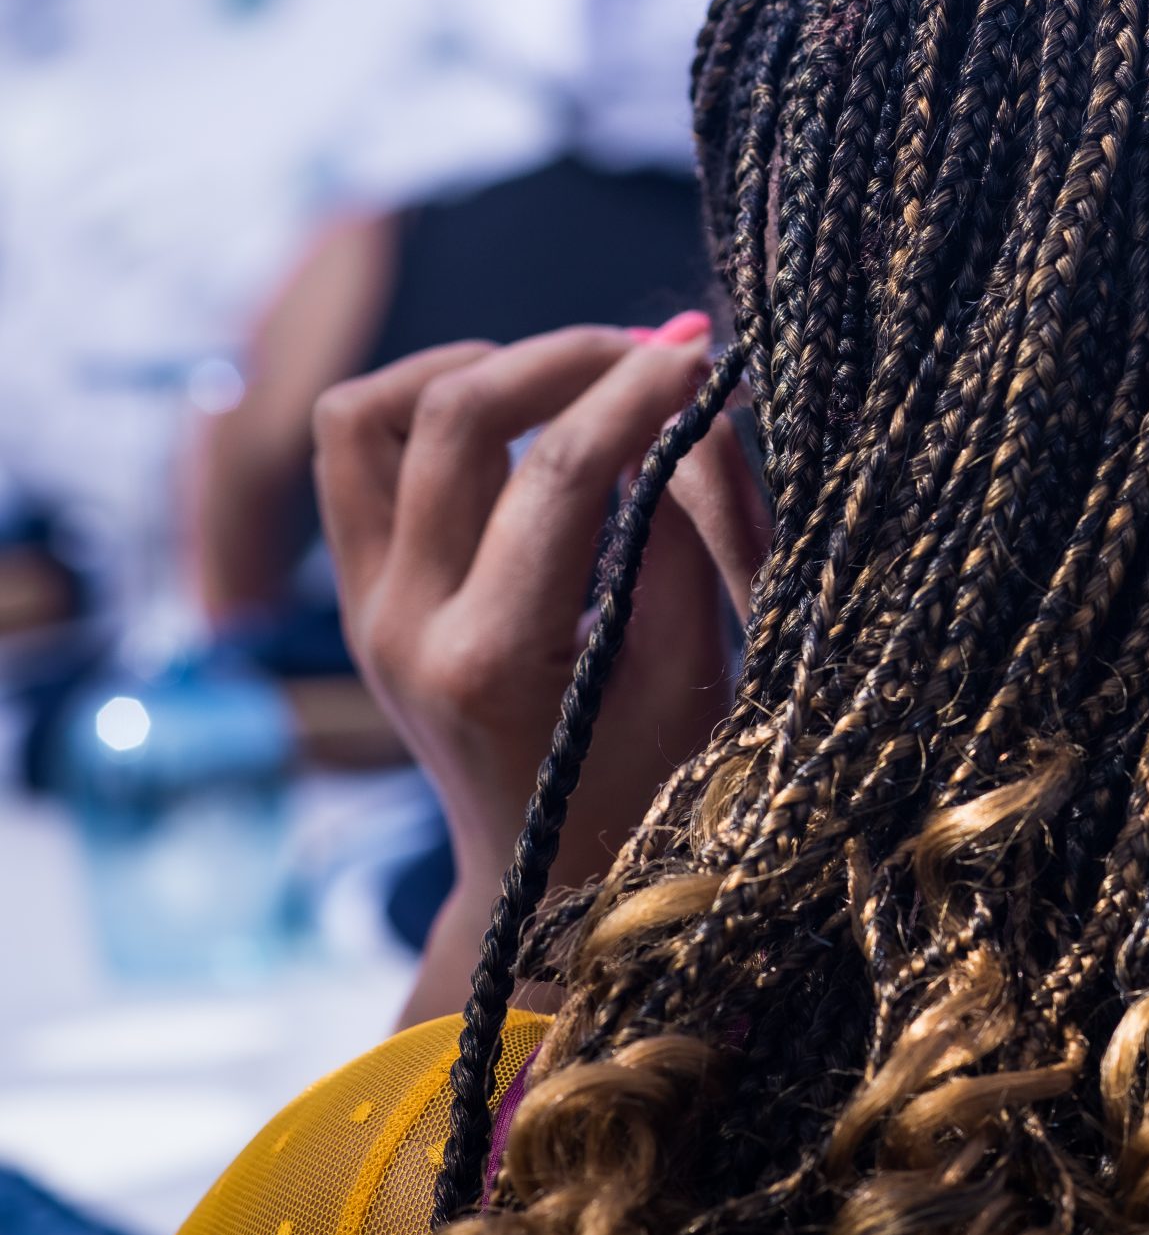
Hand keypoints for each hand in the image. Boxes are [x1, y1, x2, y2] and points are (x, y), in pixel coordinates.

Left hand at [312, 316, 769, 1021]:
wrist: (546, 880)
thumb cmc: (645, 787)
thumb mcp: (691, 665)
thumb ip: (687, 527)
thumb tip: (690, 402)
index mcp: (491, 661)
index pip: (560, 472)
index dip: (639, 392)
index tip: (705, 356)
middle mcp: (404, 626)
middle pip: (454, 415)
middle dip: (566, 357)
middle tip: (655, 354)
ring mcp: (365, 606)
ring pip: (371, 414)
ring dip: (474, 367)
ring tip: (568, 378)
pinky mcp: (357, 591)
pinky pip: (356, 452)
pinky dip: (426, 402)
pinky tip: (510, 413)